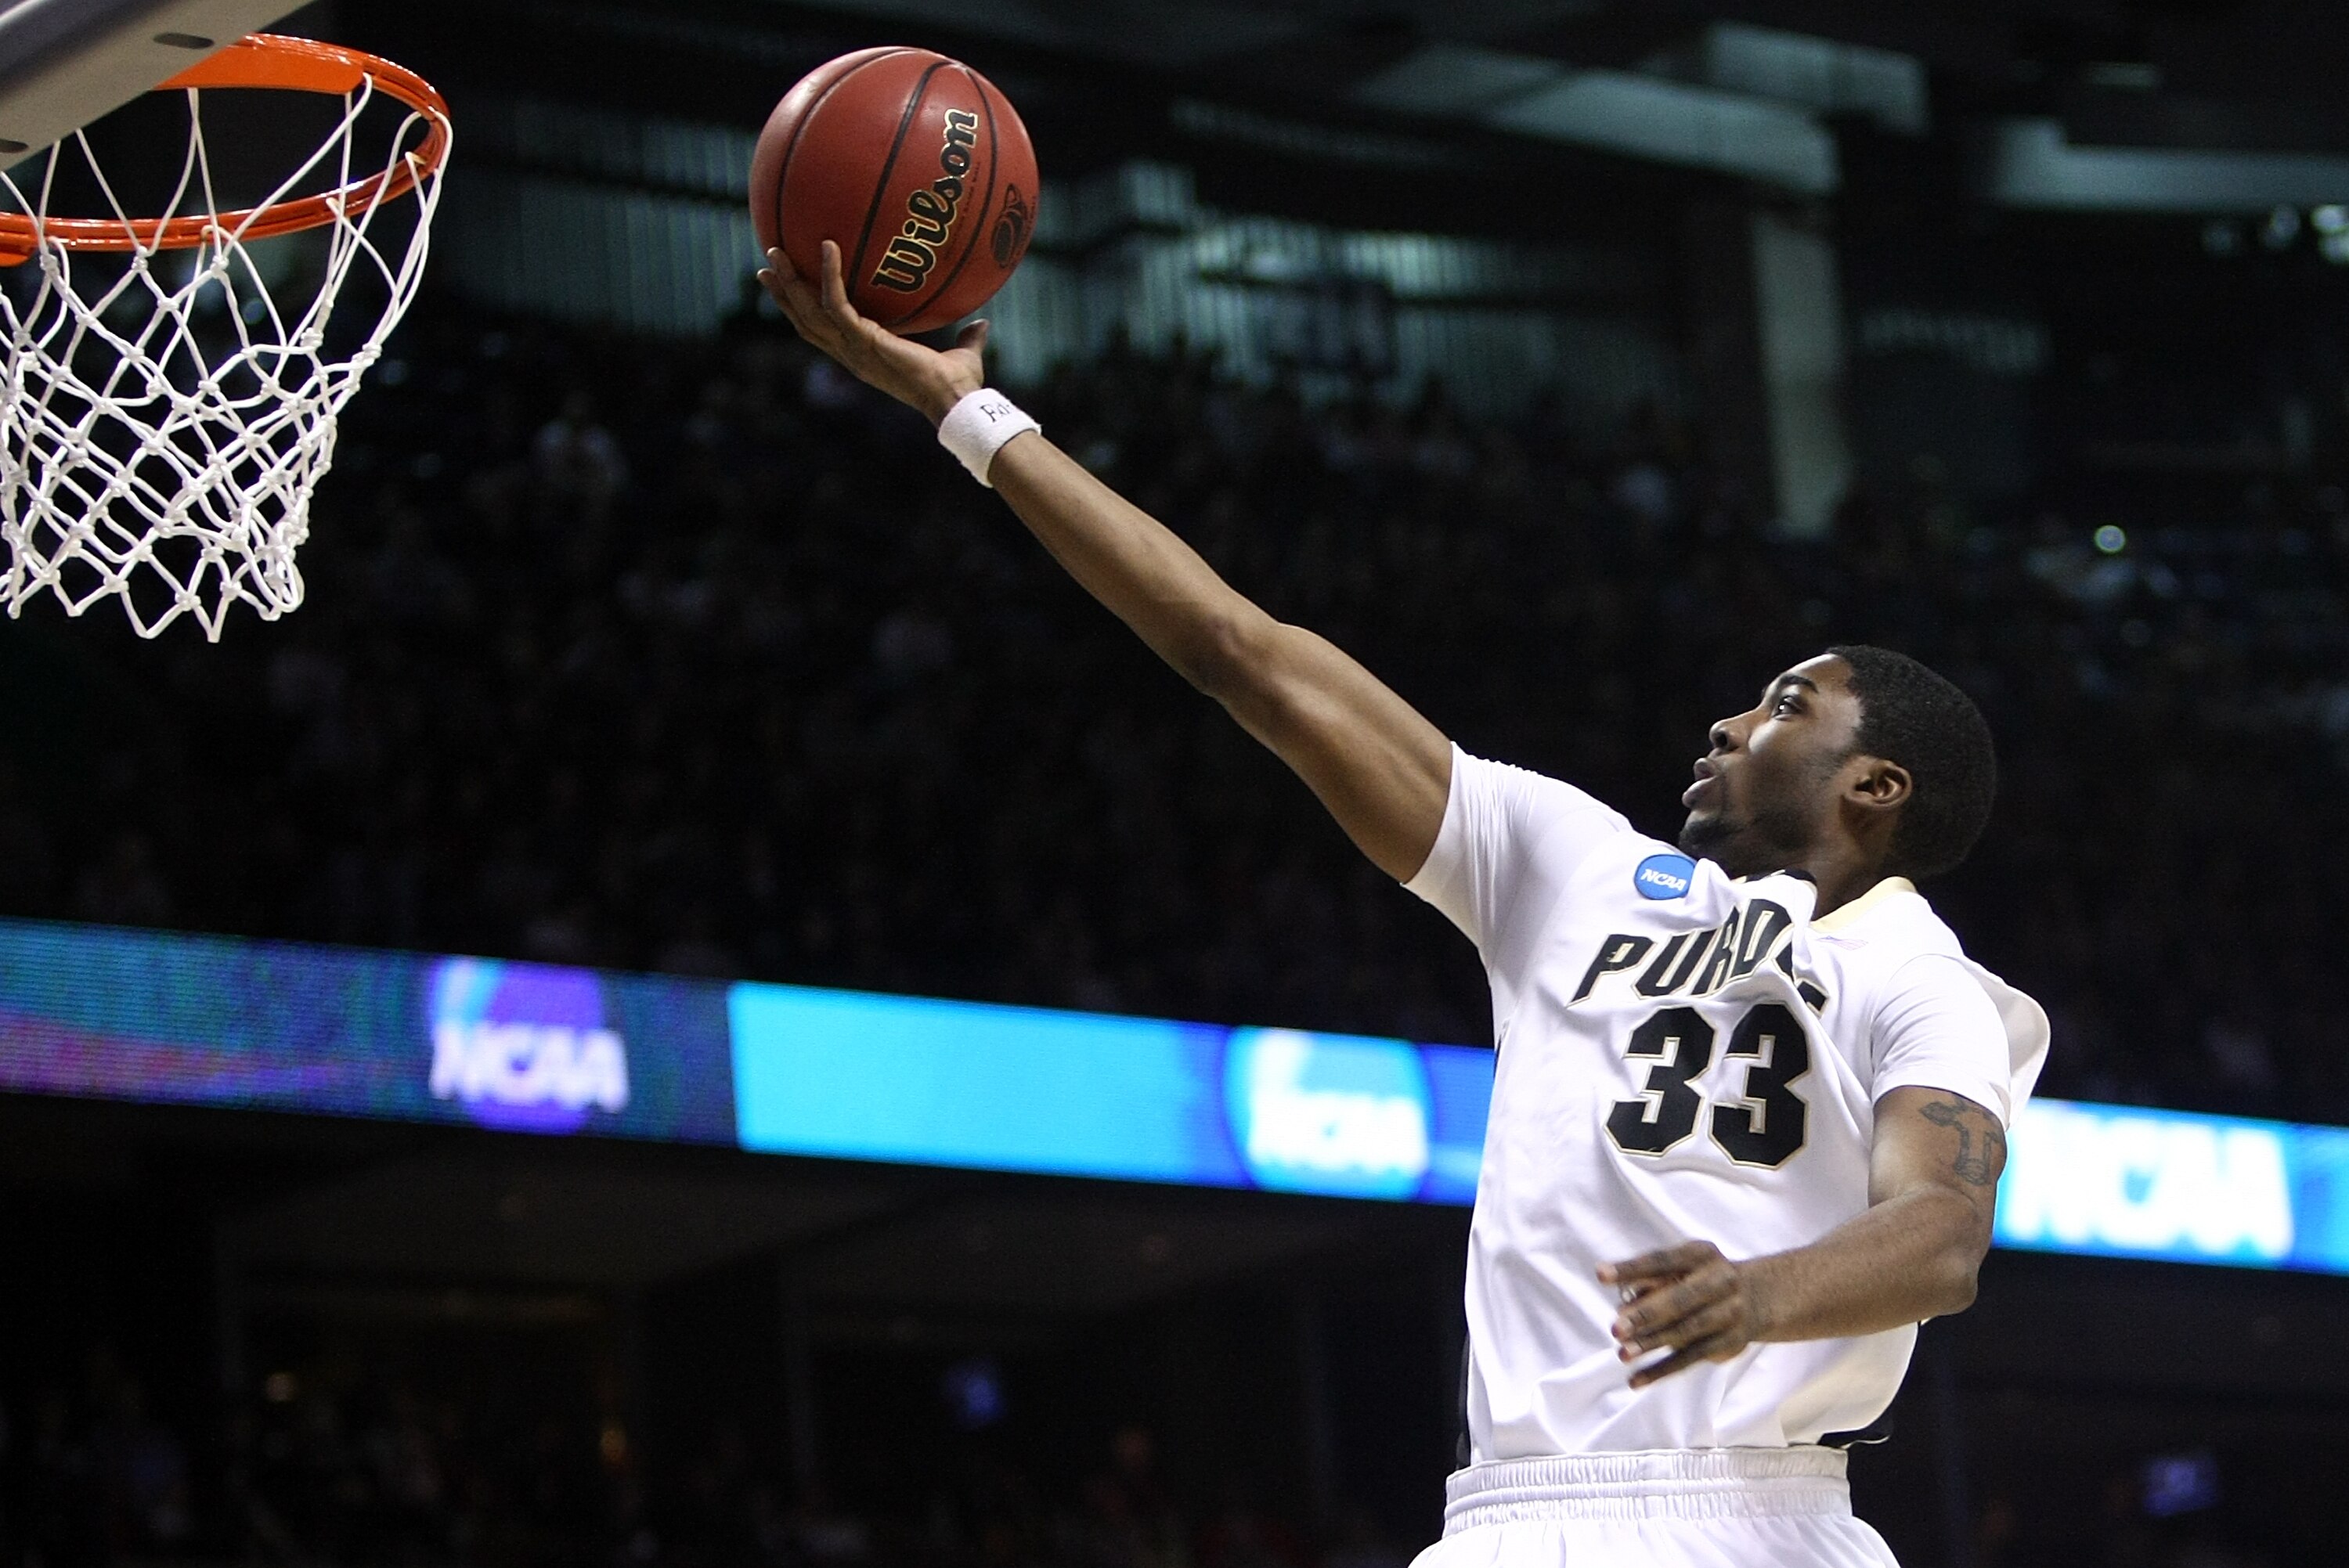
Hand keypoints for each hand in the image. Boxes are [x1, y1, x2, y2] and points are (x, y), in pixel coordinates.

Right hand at [756, 240, 985, 424]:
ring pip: (809, 313)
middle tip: (767, 266)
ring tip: (774, 252)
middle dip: (784, 295)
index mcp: (864, 357)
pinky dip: (830, 275)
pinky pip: (837, 303)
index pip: (824, 333)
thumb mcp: (962, 355)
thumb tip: (983, 323)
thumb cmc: (959, 386)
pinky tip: (828, 247)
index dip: (804, 312)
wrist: (955, 401)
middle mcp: (851, 354)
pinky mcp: (863, 340)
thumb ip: (968, 337)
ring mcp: (853, 349)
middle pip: (805, 322)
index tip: (791, 288)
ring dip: (790, 282)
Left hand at [1599, 1240, 1771, 1387]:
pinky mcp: (1729, 1343)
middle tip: (1616, 1328)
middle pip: (1679, 1300)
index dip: (1631, 1268)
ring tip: (1623, 1354)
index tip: (1600, 1274)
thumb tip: (1621, 1306)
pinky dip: (1662, 1370)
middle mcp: (1720, 1281)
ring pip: (1686, 1332)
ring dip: (1652, 1344)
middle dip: (1646, 1315)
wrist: (1759, 1297)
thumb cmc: (1701, 1278)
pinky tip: (1636, 1380)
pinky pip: (1691, 1359)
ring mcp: (1728, 1313)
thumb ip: (1652, 1281)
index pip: (1661, 1260)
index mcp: (1701, 1254)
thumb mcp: (1683, 1267)